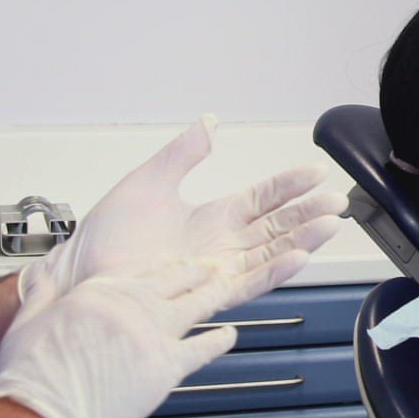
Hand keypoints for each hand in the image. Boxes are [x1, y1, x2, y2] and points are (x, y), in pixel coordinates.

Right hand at [0, 253, 297, 417]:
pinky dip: (220, 340)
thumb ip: (43, 294)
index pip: (143, 270)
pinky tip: (229, 336)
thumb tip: (41, 278)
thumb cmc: (30, 375)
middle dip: (197, 271)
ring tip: (228, 287)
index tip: (175, 263)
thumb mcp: (29, 321)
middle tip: (211, 266)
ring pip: (197, 304)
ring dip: (214, 294)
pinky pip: (203, 348)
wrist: (38, 414)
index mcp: (101, 292)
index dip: (164, 266)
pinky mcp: (164, 367)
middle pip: (177, 280)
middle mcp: (132, 307)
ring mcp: (152, 335)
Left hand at [18, 116, 346, 319]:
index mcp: (211, 218)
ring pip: (271, 253)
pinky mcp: (207, 295)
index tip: (315, 173)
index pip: (262, 198)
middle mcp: (220, 246)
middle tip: (338, 201)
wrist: (79, 277)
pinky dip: (276, 270)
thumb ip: (183, 153)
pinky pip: (250, 282)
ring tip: (331, 224)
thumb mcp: (148, 182)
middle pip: (276, 226)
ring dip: (303, 239)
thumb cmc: (106, 238)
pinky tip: (299, 255)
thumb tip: (210, 122)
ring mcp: (217, 272)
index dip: (290, 186)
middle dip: (309, 213)